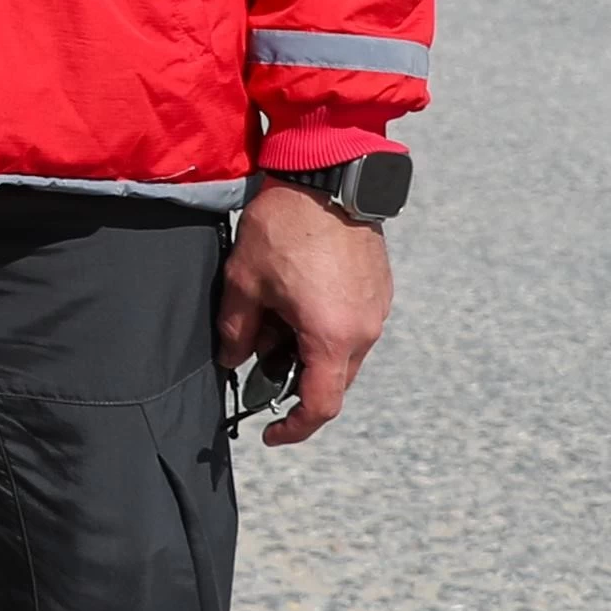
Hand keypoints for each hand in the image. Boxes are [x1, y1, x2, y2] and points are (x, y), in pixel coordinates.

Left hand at [220, 179, 393, 445]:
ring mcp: (377, 311)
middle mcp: (364, 331)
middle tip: (256, 349)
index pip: (320, 405)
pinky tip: (294, 297)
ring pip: (341, 354)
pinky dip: (323, 328)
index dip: (295, 428)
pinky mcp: (379, 291)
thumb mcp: (245, 281)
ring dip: (307, 349)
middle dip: (292, 378)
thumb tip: (231, 359)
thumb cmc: (285, 227)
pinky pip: (352, 327)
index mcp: (332, 337)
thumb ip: (236, 329)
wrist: (328, 177)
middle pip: (331, 381)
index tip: (271, 433)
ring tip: (272, 312)